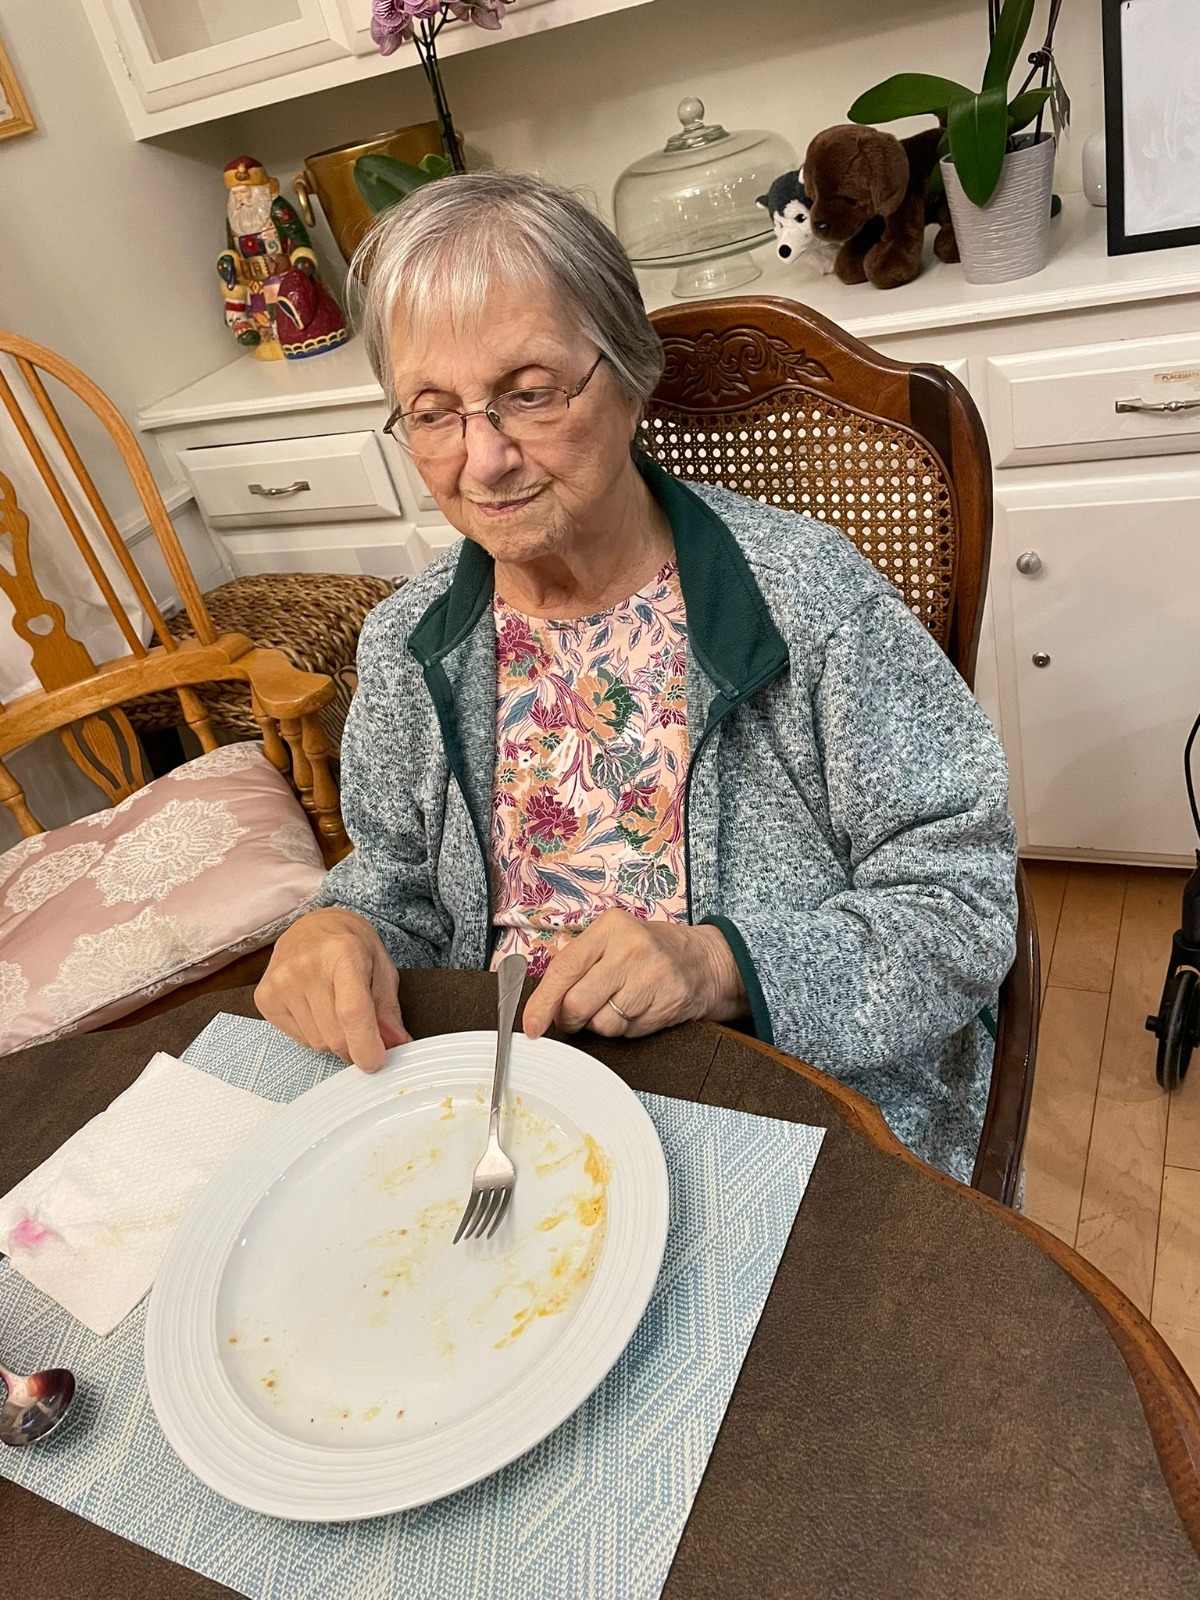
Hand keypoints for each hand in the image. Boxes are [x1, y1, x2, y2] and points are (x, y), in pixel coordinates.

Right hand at [254, 907, 409, 1071]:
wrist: (313, 926)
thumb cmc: (351, 945)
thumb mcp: (381, 968)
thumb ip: (388, 1009)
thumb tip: (396, 1044)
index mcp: (343, 953)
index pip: (352, 1012)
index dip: (366, 1045)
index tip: (375, 1062)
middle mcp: (306, 967)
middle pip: (335, 1036)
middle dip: (355, 1044)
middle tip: (361, 1028)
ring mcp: (280, 982)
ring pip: (317, 1043)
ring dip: (333, 1038)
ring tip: (335, 1008)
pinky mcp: (265, 998)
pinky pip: (299, 1040)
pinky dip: (314, 1034)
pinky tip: (315, 1008)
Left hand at [522, 911, 746, 1040]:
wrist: (704, 961)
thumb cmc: (650, 950)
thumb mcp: (613, 937)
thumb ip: (577, 958)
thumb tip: (539, 996)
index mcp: (609, 928)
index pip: (564, 969)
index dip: (542, 1003)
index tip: (530, 1025)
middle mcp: (630, 950)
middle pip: (578, 1003)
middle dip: (570, 1019)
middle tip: (575, 1016)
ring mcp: (650, 979)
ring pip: (602, 1024)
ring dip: (600, 1024)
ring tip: (616, 1004)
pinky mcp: (665, 1005)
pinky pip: (626, 1032)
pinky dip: (624, 1028)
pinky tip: (637, 1009)